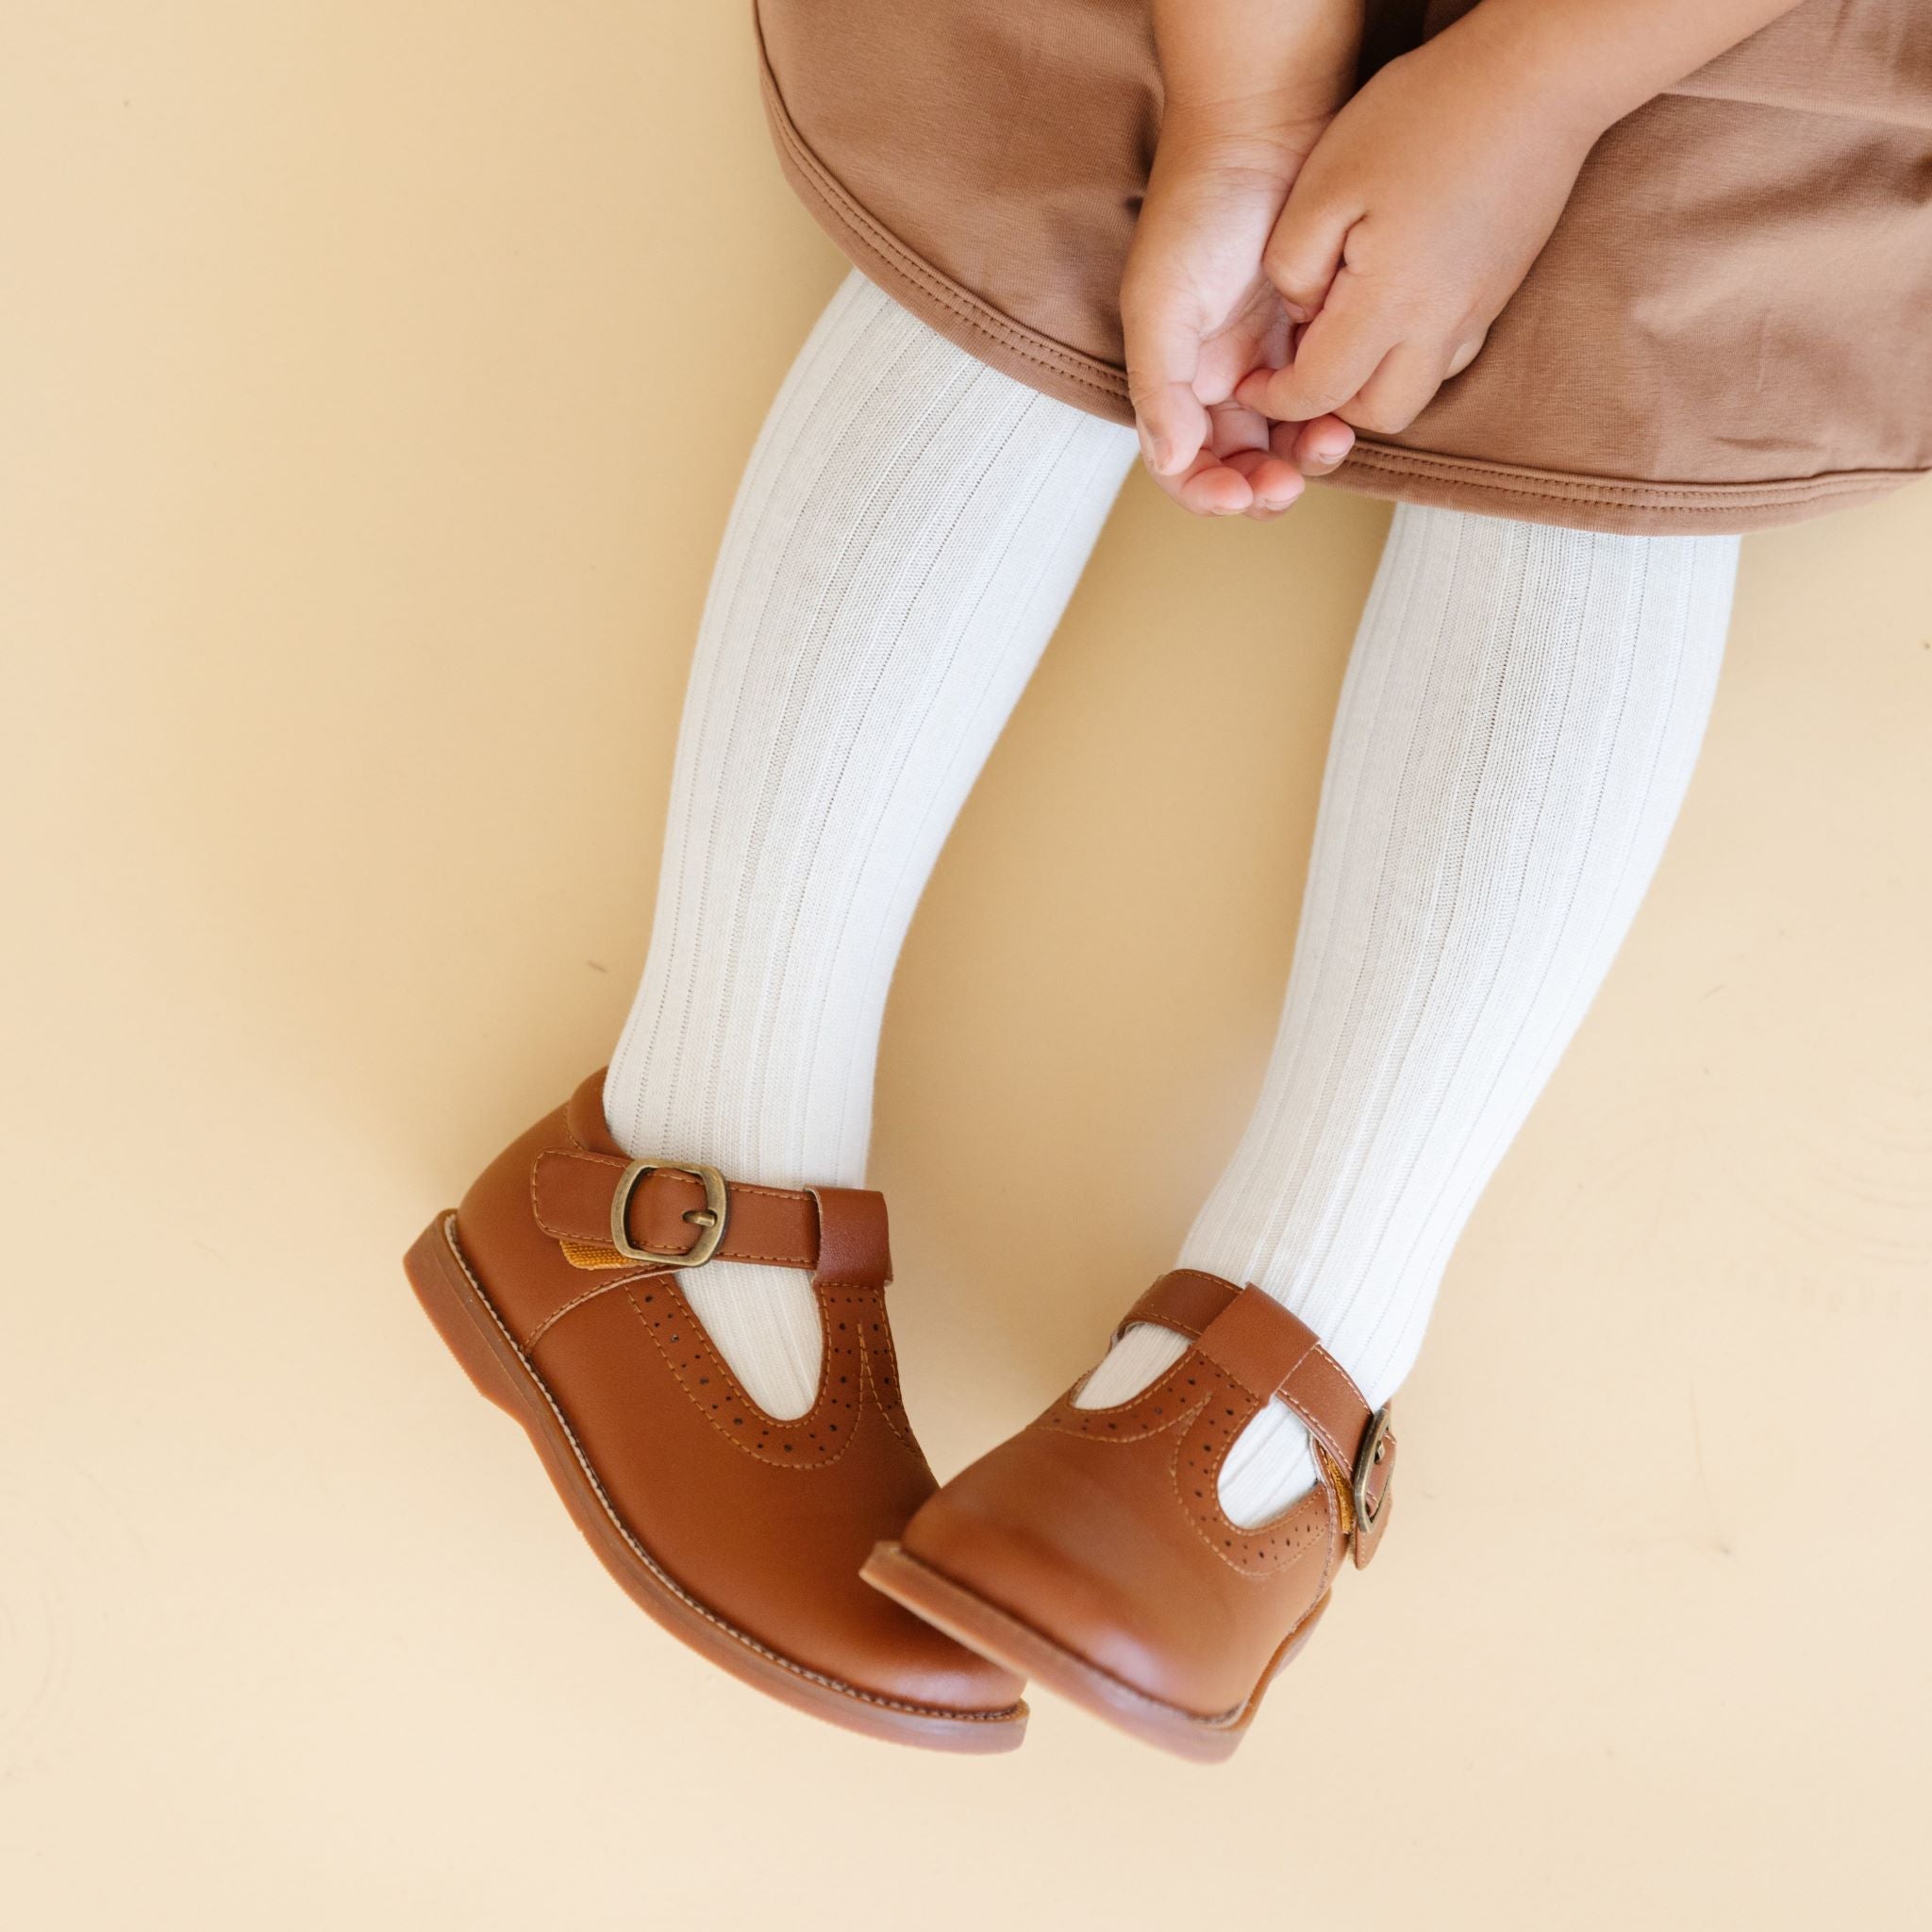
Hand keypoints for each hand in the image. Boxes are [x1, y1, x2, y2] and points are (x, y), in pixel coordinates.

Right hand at [1122, 120, 1359, 518]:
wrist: (1266, 128)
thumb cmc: (1200, 208)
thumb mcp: (1161, 302)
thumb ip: (1159, 387)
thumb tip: (1170, 461)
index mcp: (1174, 379)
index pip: (1183, 465)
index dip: (1206, 493)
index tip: (1238, 495)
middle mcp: (1221, 379)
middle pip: (1239, 466)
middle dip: (1262, 486)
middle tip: (1287, 484)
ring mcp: (1273, 360)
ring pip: (1288, 441)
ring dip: (1305, 459)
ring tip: (1328, 444)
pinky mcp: (1321, 337)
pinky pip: (1330, 399)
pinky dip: (1337, 416)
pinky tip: (1348, 411)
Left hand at [1236, 14, 1604, 436]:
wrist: (1540, 77)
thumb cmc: (1424, 116)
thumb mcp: (1325, 182)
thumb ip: (1293, 264)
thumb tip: (1299, 313)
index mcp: (1391, 304)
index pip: (1319, 392)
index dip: (1275, 398)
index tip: (1251, 380)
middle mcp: (1442, 325)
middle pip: (1378, 415)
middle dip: (1330, 405)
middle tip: (1300, 362)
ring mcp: (1479, 312)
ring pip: (1418, 390)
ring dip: (1373, 381)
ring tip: (1342, 330)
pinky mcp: (1499, 291)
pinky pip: (1449, 352)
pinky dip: (1411, 351)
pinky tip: (1392, 304)